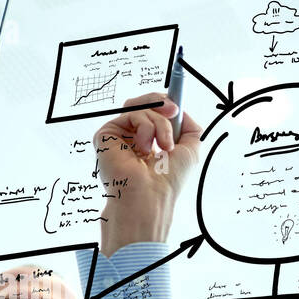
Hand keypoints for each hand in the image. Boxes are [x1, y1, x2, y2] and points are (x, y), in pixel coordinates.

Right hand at [93, 92, 202, 254]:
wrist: (149, 196)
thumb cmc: (169, 180)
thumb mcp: (191, 150)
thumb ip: (190, 127)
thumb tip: (181, 109)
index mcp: (151, 142)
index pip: (156, 112)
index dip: (167, 105)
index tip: (177, 106)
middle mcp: (133, 137)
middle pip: (146, 103)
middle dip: (164, 105)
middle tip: (173, 113)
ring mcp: (120, 135)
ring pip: (141, 107)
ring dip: (159, 123)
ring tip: (163, 145)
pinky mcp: (107, 134)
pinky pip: (132, 113)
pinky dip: (146, 127)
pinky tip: (145, 148)